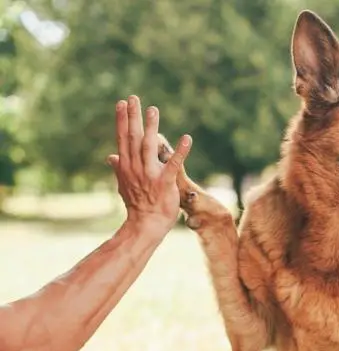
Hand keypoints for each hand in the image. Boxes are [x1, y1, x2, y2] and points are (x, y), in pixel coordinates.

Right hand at [106, 95, 192, 234]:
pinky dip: (181, 151)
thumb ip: (119, 168)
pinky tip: (187, 138)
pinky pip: (174, 164)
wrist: (146, 224)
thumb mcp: (124, 185)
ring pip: (149, 146)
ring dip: (152, 127)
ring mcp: (149, 174)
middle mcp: (135, 167)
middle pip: (133, 137)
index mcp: (126, 166)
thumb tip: (110, 156)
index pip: (122, 138)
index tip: (122, 103)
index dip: (122, 120)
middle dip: (133, 117)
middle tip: (134, 98)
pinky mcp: (164, 182)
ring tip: (153, 110)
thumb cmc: (137, 205)